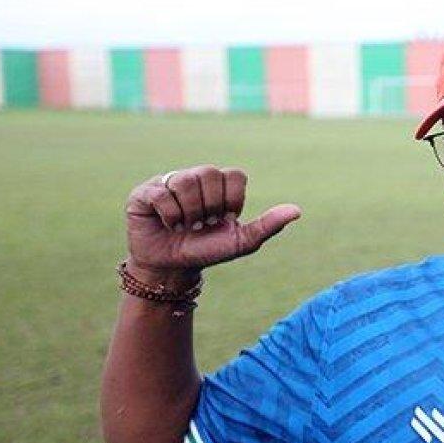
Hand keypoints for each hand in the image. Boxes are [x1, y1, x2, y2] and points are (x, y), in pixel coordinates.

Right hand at [124, 165, 301, 274]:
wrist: (174, 269)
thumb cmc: (209, 251)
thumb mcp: (242, 241)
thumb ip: (268, 224)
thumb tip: (297, 211)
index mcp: (219, 184)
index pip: (235, 175)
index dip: (232, 200)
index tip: (225, 219)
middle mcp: (195, 177)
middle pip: (210, 174)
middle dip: (210, 207)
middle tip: (203, 224)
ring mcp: (169, 182)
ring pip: (185, 181)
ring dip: (190, 212)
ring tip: (186, 225)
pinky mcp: (145, 192)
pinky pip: (162, 192)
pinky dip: (170, 214)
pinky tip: (169, 224)